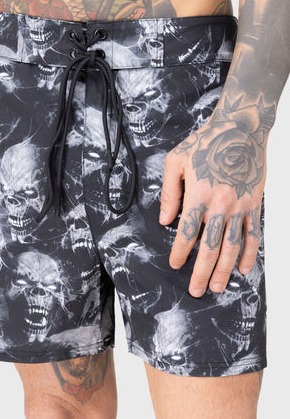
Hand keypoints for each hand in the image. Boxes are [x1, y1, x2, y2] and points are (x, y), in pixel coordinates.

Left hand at [159, 115, 265, 297]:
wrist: (240, 128)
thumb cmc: (205, 142)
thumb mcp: (176, 161)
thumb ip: (169, 192)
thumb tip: (164, 220)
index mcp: (198, 193)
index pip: (187, 232)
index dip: (180, 252)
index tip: (175, 264)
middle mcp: (220, 203)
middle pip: (210, 246)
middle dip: (201, 271)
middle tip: (196, 290)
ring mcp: (241, 205)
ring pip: (233, 245)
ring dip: (224, 269)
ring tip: (216, 286)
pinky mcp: (255, 203)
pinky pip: (253, 234)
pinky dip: (250, 254)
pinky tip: (244, 269)